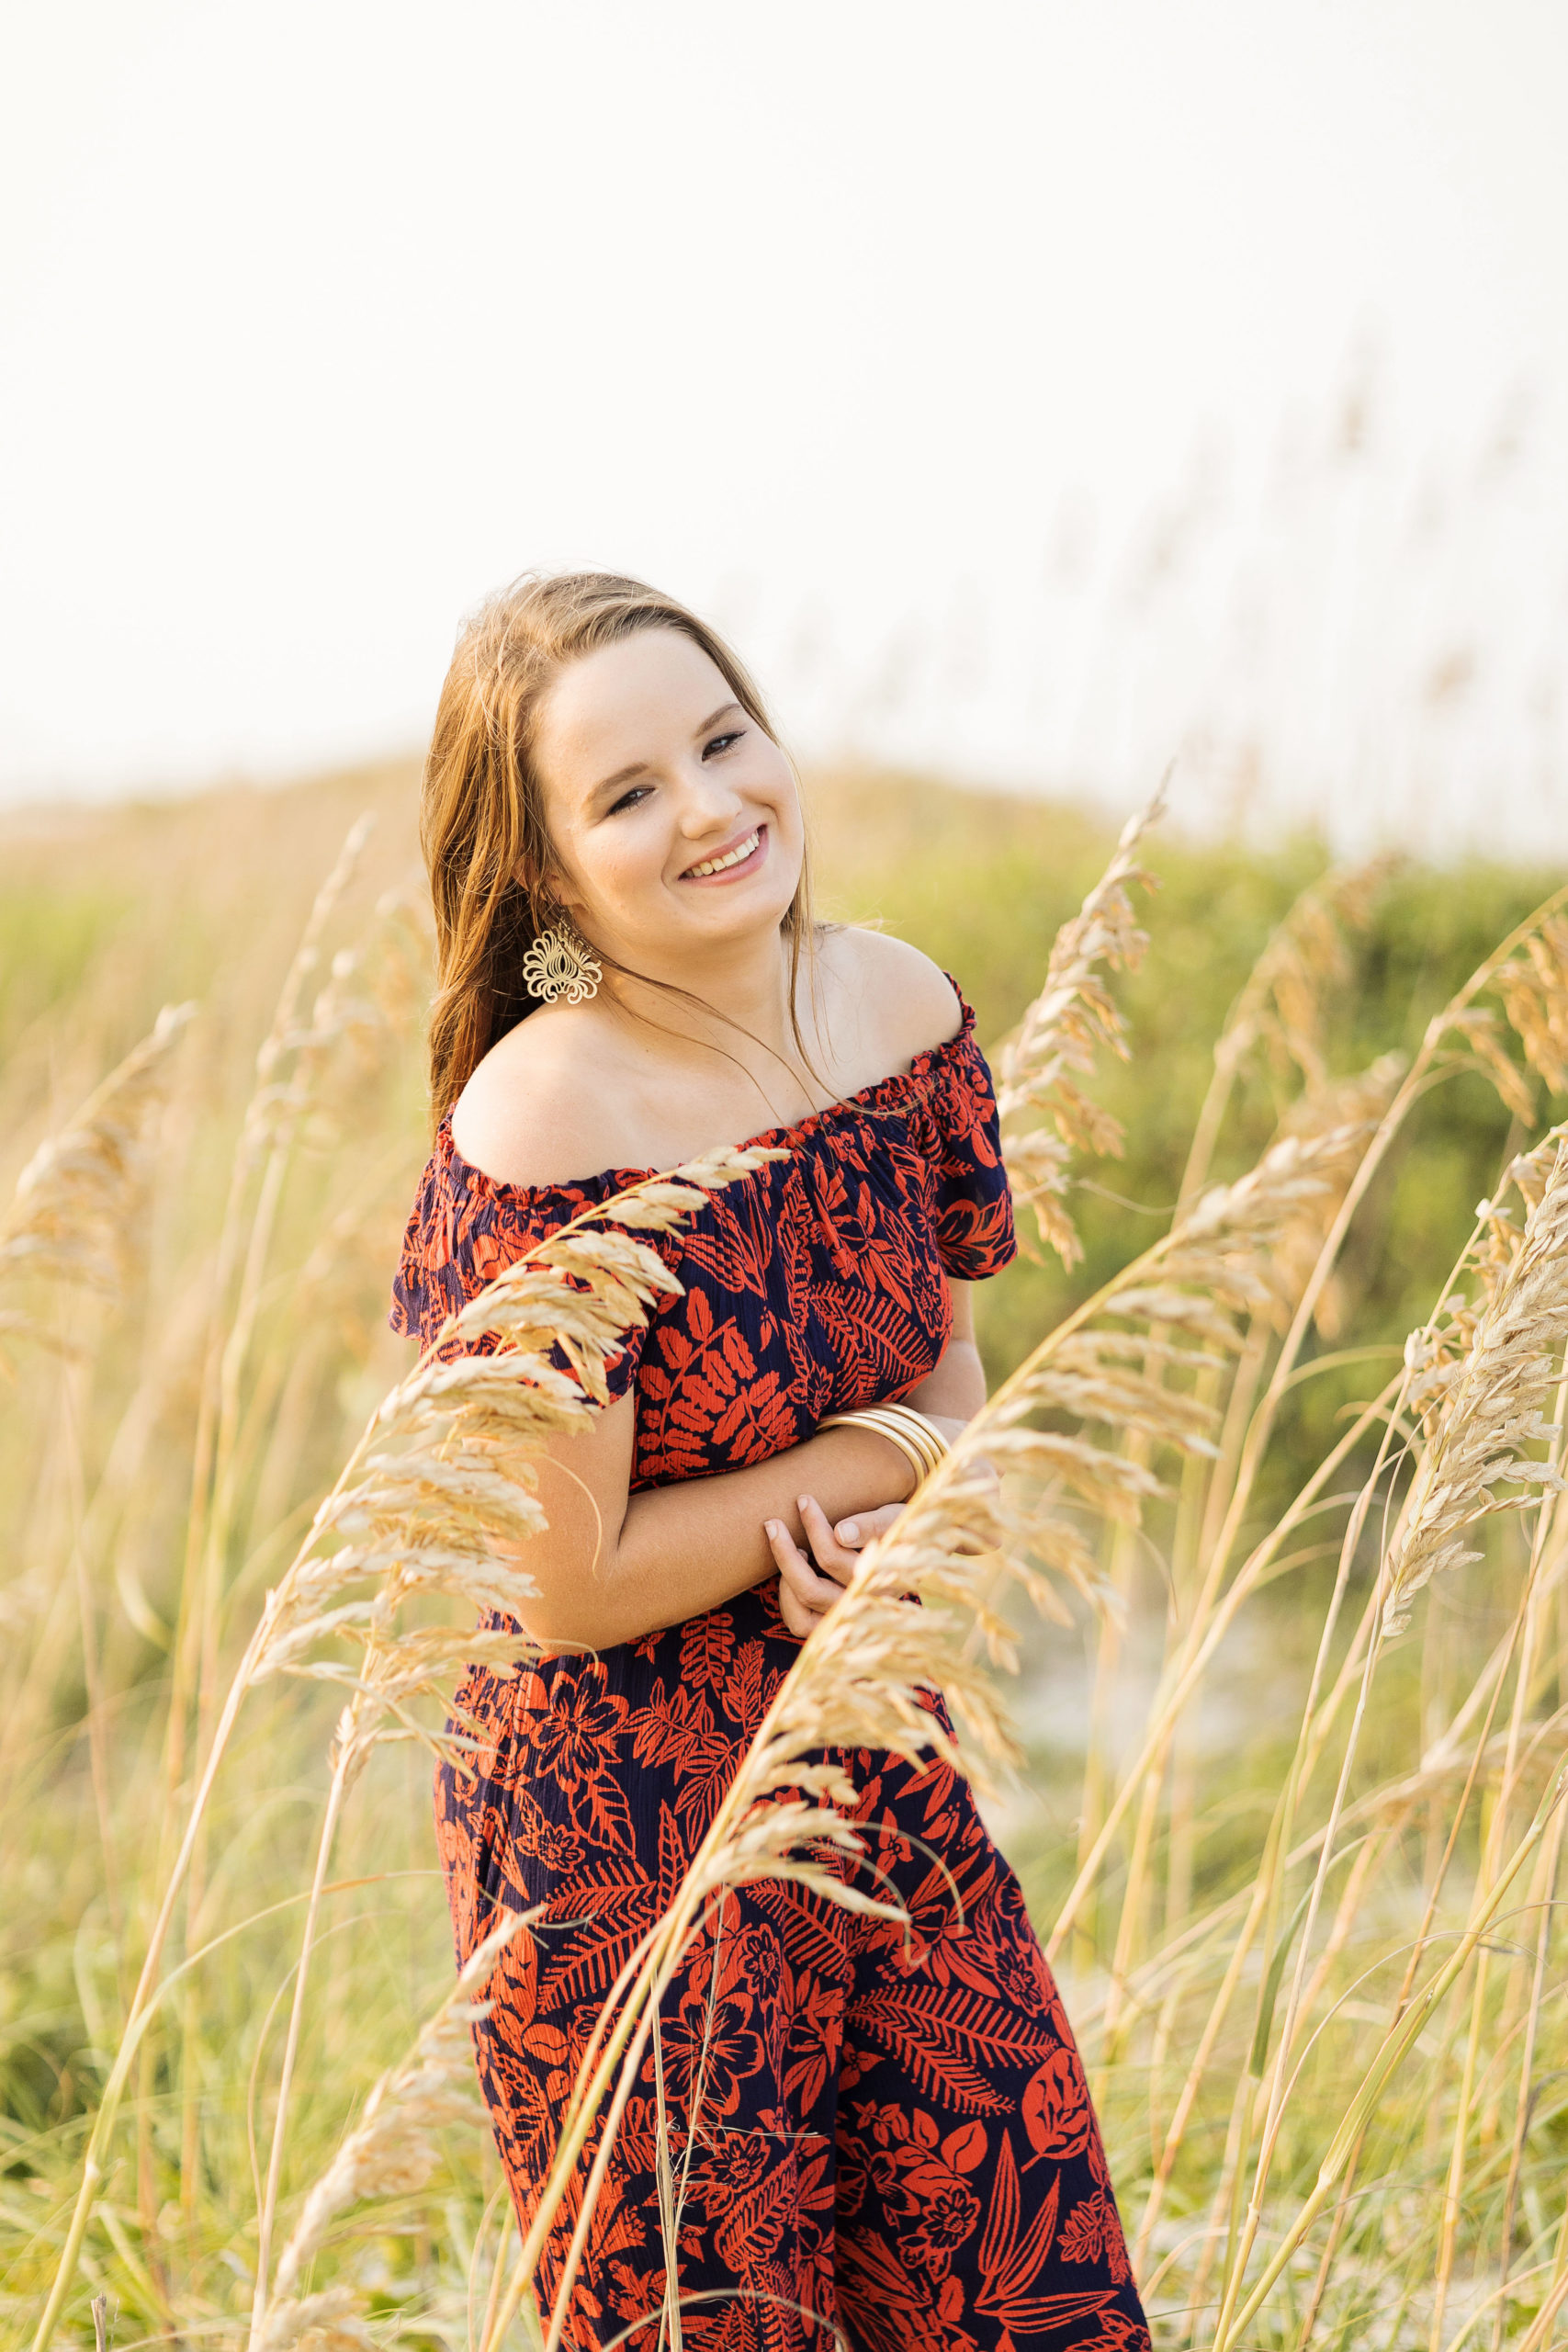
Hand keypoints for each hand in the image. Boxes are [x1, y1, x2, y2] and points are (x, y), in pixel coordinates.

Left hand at [767, 1495, 903, 1636]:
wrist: (908, 1551)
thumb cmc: (895, 1529)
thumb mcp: (892, 1519)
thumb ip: (871, 1525)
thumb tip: (841, 1533)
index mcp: (877, 1580)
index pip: (834, 1558)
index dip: (815, 1528)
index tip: (804, 1500)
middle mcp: (860, 1606)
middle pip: (811, 1590)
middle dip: (785, 1553)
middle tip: (773, 1522)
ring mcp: (844, 1619)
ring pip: (801, 1614)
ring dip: (784, 1579)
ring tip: (783, 1545)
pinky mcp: (831, 1624)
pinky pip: (799, 1623)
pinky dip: (787, 1599)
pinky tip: (789, 1571)